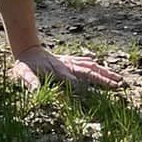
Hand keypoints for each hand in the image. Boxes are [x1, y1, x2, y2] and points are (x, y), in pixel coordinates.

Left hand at [9, 47, 124, 92]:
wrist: (27, 51)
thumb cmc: (25, 66)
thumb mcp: (23, 74)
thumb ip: (30, 81)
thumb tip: (34, 90)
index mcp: (57, 70)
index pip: (72, 77)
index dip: (83, 83)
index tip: (91, 90)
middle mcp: (67, 65)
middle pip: (88, 71)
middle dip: (103, 78)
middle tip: (118, 85)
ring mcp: (69, 62)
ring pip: (90, 67)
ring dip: (104, 72)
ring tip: (118, 79)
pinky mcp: (69, 61)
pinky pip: (85, 63)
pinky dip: (93, 64)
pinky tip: (100, 65)